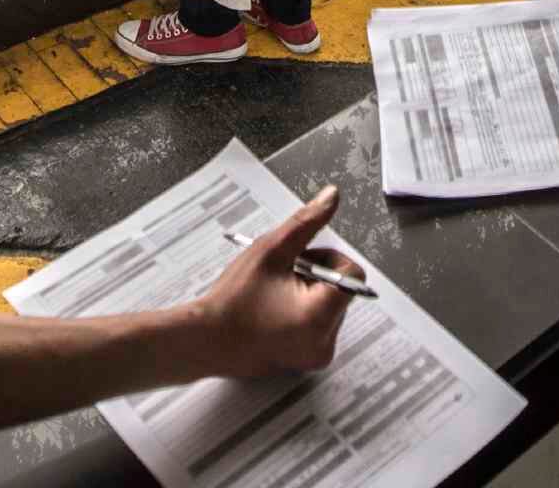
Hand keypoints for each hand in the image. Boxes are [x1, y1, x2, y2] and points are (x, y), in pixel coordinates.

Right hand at [196, 188, 359, 382]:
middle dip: (316, 275)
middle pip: (342, 290)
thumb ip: (306, 222)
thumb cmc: (233, 299)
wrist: (205, 341)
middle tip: (282, 276)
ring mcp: (317, 355)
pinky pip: (320, 325)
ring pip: (330, 306)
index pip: (353, 275)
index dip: (328, 259)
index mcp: (320, 317)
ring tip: (276, 295)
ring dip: (309, 292)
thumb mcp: (270, 251)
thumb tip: (331, 197)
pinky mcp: (308, 360)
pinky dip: (304, 311)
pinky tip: (276, 311)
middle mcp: (325, 342)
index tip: (300, 261)